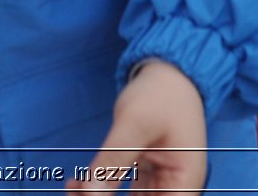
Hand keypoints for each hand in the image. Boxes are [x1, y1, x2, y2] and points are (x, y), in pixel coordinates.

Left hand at [67, 60, 205, 195]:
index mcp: (184, 183)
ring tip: (73, 188)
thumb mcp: (135, 123)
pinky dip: (100, 189)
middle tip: (79, 191)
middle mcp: (175, 189)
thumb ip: (114, 160)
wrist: (169, 74)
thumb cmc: (161, 94)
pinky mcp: (146, 175)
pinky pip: (122, 191)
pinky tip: (77, 183)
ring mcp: (160, 184)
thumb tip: (91, 192)